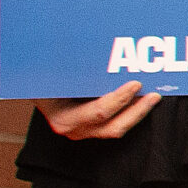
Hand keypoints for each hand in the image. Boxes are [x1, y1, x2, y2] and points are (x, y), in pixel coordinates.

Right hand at [39, 81, 159, 139]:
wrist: (32, 89)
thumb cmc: (41, 80)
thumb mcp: (51, 77)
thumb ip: (70, 73)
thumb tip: (92, 55)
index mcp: (64, 118)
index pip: (99, 112)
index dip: (119, 99)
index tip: (136, 83)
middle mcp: (75, 129)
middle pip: (114, 127)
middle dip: (138, 111)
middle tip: (154, 95)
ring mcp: (85, 132)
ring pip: (119, 128)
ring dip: (138, 113)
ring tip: (153, 97)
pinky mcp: (93, 129)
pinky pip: (117, 123)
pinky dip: (131, 112)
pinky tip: (142, 99)